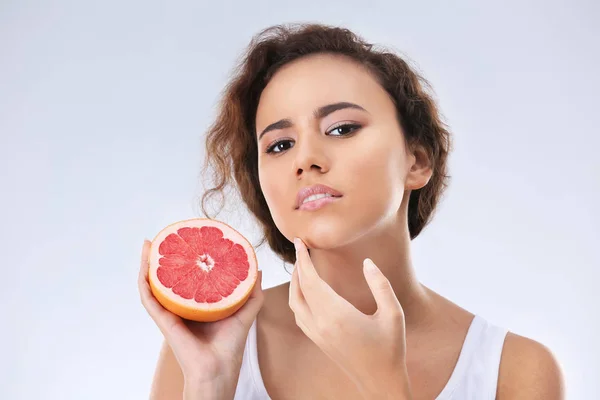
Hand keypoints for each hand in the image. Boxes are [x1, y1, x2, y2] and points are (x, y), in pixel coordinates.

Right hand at [138, 240, 263, 385]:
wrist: (218, 367)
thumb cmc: (230, 344)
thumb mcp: (245, 312)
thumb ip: (251, 291)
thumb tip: (257, 269)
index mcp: (197, 304)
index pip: (188, 276)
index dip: (186, 259)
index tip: (187, 240)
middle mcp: (181, 306)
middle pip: (168, 277)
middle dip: (162, 256)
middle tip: (162, 237)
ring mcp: (169, 312)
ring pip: (153, 283)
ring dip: (147, 263)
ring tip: (148, 244)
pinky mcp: (162, 319)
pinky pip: (148, 298)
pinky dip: (144, 281)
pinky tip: (145, 266)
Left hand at [289, 238, 411, 398]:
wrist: (381, 382)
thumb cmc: (390, 348)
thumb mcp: (393, 314)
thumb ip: (380, 285)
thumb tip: (368, 263)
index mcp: (337, 315)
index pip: (311, 281)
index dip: (303, 259)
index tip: (300, 242)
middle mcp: (321, 324)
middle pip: (299, 289)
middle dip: (298, 266)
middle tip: (301, 248)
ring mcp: (317, 334)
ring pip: (294, 303)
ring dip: (295, 282)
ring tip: (303, 266)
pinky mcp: (318, 341)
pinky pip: (299, 315)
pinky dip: (297, 298)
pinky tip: (306, 290)